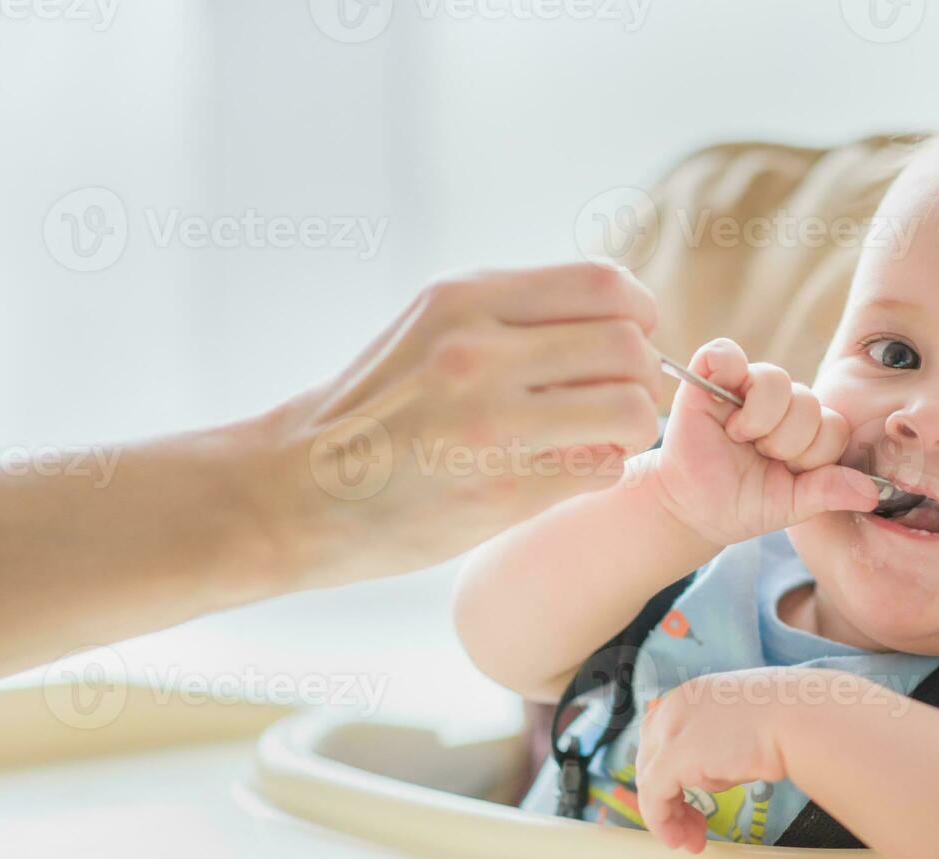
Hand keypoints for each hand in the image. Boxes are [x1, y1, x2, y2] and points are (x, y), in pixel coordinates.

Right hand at [258, 262, 663, 589]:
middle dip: (644, 374)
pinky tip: (574, 468)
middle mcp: (478, 353)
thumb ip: (515, 312)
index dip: (638, 313)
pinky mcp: (497, 493)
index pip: (604, 284)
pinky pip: (602, 469)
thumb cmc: (376, 408)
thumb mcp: (432, 325)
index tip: (631, 337)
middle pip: (627, 346)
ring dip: (632, 425)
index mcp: (465, 298)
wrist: (295, 490)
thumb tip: (618, 311)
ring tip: (606, 434)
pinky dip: (604, 467)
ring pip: (628, 410)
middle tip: (628, 394)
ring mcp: (489, 426)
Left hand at [635, 668, 797, 852]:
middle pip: (650, 757)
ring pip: (649, 779)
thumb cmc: (788, 720)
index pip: (661, 734)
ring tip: (689, 842)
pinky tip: (682, 840)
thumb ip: (718, 746)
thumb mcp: (743, 726)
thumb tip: (711, 774)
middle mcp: (674, 706)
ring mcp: (671, 728)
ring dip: (668, 816)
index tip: (687, 799)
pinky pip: (655, 795)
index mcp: (692, 694)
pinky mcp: (674, 755)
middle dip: (667, 796)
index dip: (669, 771)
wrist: (800, 717)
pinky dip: (663, 821)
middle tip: (692, 827)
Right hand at [646, 338, 878, 545]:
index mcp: (805, 429)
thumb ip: (828, 492)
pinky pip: (723, 352)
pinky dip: (724, 369)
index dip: (814, 454)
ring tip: (740, 438)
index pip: (834, 426)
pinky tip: (722, 408)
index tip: (787, 472)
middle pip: (807, 402)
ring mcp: (744, 388)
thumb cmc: (740, 504)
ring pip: (775, 378)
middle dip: (784, 442)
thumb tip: (872, 493)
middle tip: (758, 456)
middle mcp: (780, 403)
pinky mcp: (708, 378)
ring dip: (759, 418)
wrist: (690, 510)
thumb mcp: (790, 505)